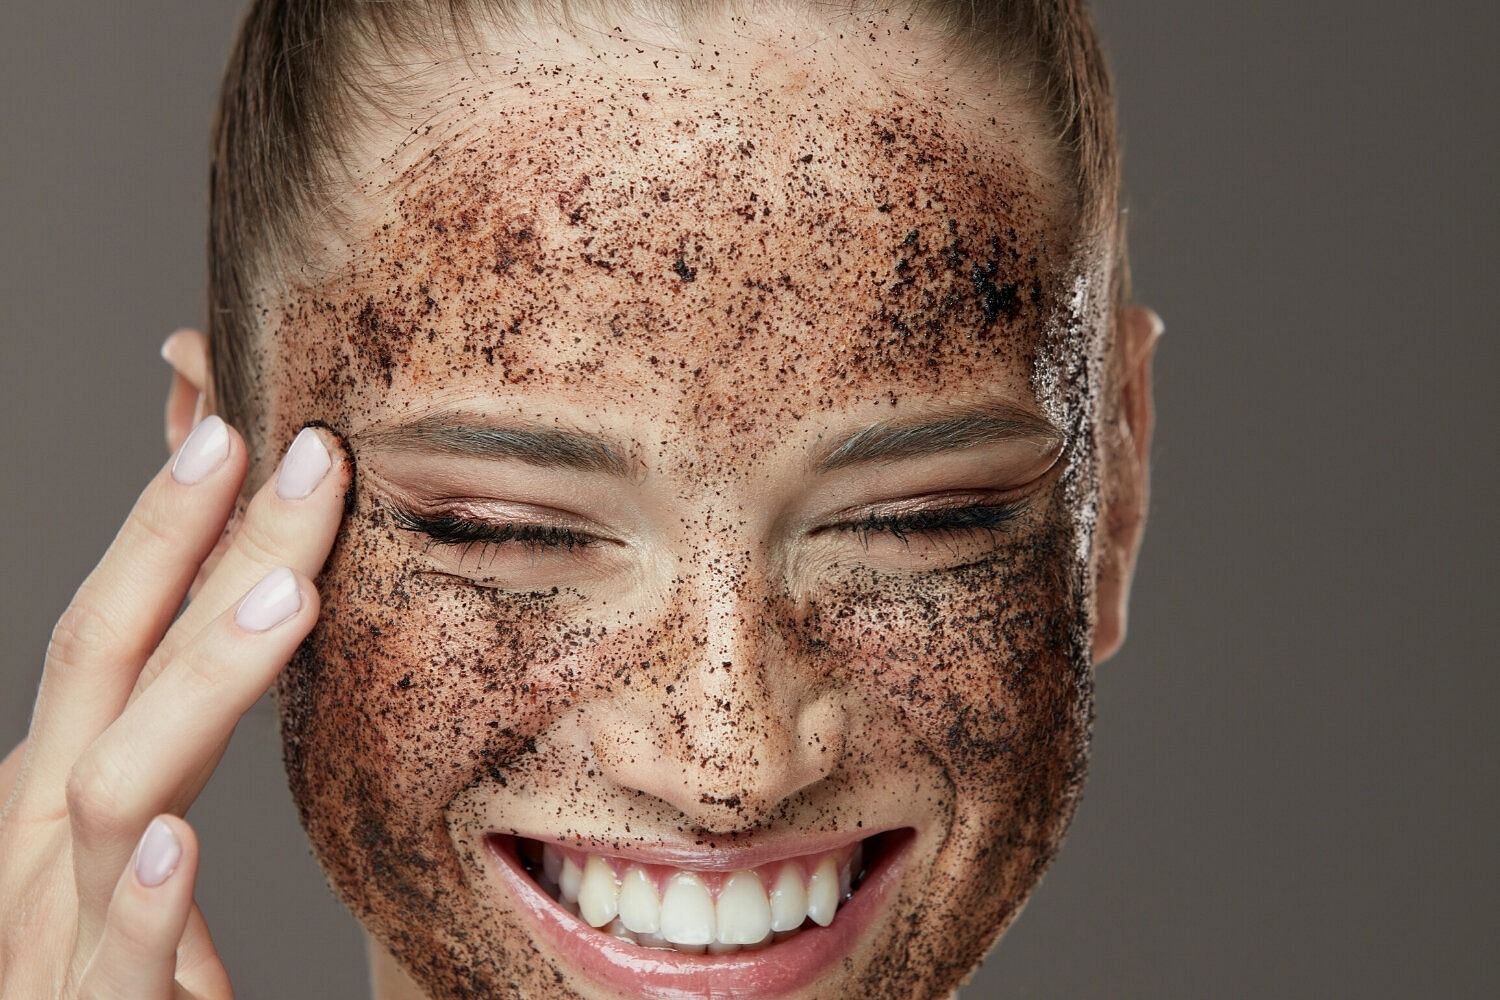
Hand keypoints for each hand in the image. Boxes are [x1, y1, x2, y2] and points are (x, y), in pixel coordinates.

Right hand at [0, 414, 348, 997]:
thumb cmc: (119, 968)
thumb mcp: (150, 832)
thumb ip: (182, 724)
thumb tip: (252, 598)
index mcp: (69, 786)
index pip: (118, 631)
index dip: (170, 527)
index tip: (245, 428)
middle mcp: (45, 839)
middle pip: (113, 663)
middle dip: (203, 548)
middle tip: (308, 455)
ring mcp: (55, 929)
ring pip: (116, 788)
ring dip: (200, 683)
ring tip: (290, 598)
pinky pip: (116, 962)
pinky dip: (143, 904)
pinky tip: (179, 845)